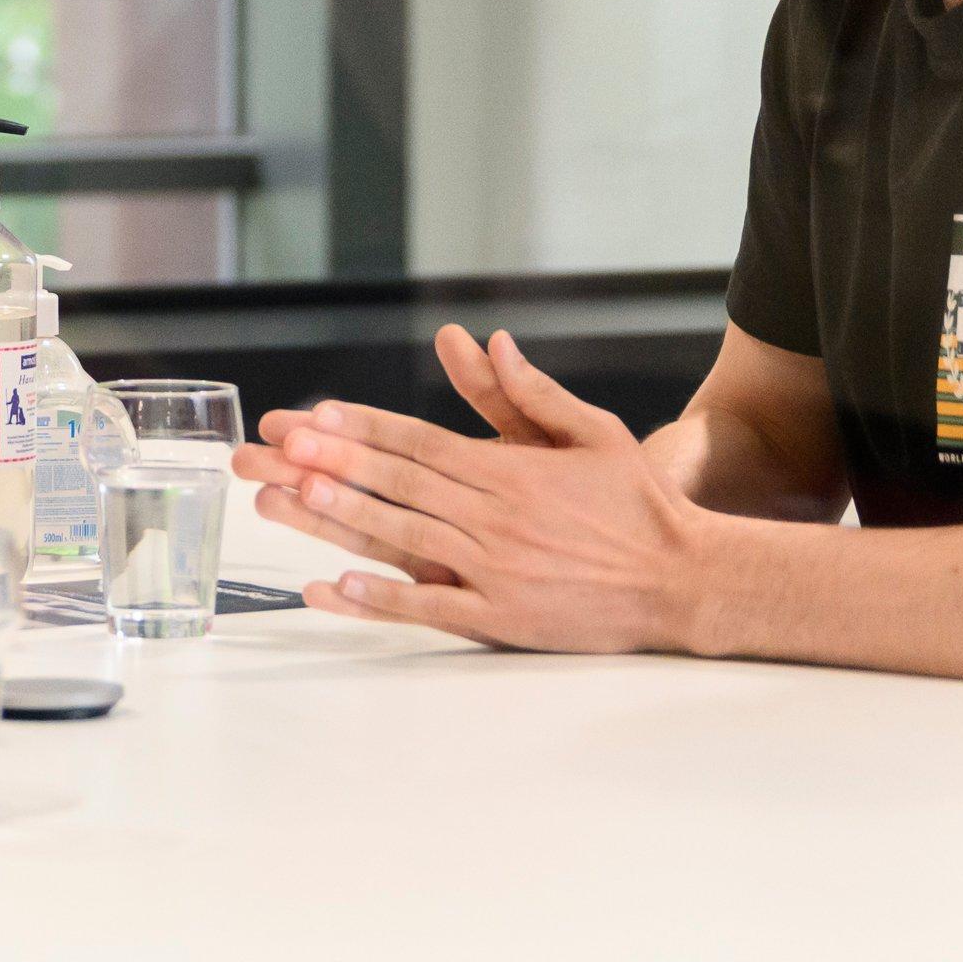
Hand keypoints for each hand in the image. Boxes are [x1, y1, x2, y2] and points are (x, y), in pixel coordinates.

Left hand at [230, 326, 705, 652]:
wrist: (684, 579)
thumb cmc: (638, 504)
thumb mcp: (595, 433)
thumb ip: (535, 393)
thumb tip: (492, 343)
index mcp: (513, 471)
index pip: (421, 442)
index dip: (364, 428)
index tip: (315, 416)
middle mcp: (497, 516)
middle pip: (401, 484)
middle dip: (334, 462)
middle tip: (279, 448)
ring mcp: (497, 569)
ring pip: (405, 538)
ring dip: (343, 519)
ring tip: (288, 501)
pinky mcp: (503, 618)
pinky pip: (431, 606)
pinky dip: (382, 596)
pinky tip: (336, 585)